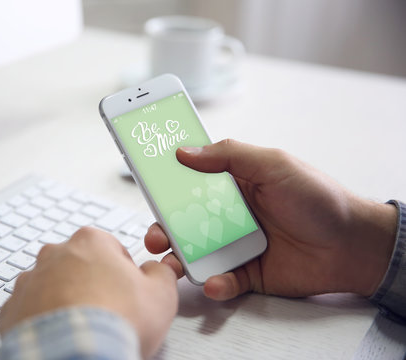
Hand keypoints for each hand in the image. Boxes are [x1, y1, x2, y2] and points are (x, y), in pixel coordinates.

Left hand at [0, 226, 176, 357]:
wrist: (75, 353)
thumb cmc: (115, 321)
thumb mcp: (161, 293)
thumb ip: (161, 273)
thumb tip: (157, 270)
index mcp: (91, 241)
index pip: (112, 249)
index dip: (124, 274)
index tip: (128, 294)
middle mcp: (56, 254)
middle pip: (80, 265)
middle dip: (92, 284)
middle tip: (107, 311)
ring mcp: (30, 280)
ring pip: (53, 286)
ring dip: (66, 300)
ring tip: (84, 326)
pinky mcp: (13, 308)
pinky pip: (32, 310)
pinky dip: (45, 320)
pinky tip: (63, 335)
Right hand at [145, 139, 396, 300]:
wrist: (352, 243)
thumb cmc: (316, 197)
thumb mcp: (272, 164)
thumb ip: (228, 155)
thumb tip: (184, 152)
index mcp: (232, 185)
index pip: (190, 182)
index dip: (167, 183)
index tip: (145, 184)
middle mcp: (229, 214)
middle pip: (185, 222)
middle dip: (164, 228)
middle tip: (155, 235)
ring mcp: (236, 244)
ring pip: (197, 253)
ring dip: (180, 259)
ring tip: (172, 263)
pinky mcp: (247, 273)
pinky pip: (223, 279)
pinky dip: (216, 283)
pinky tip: (216, 281)